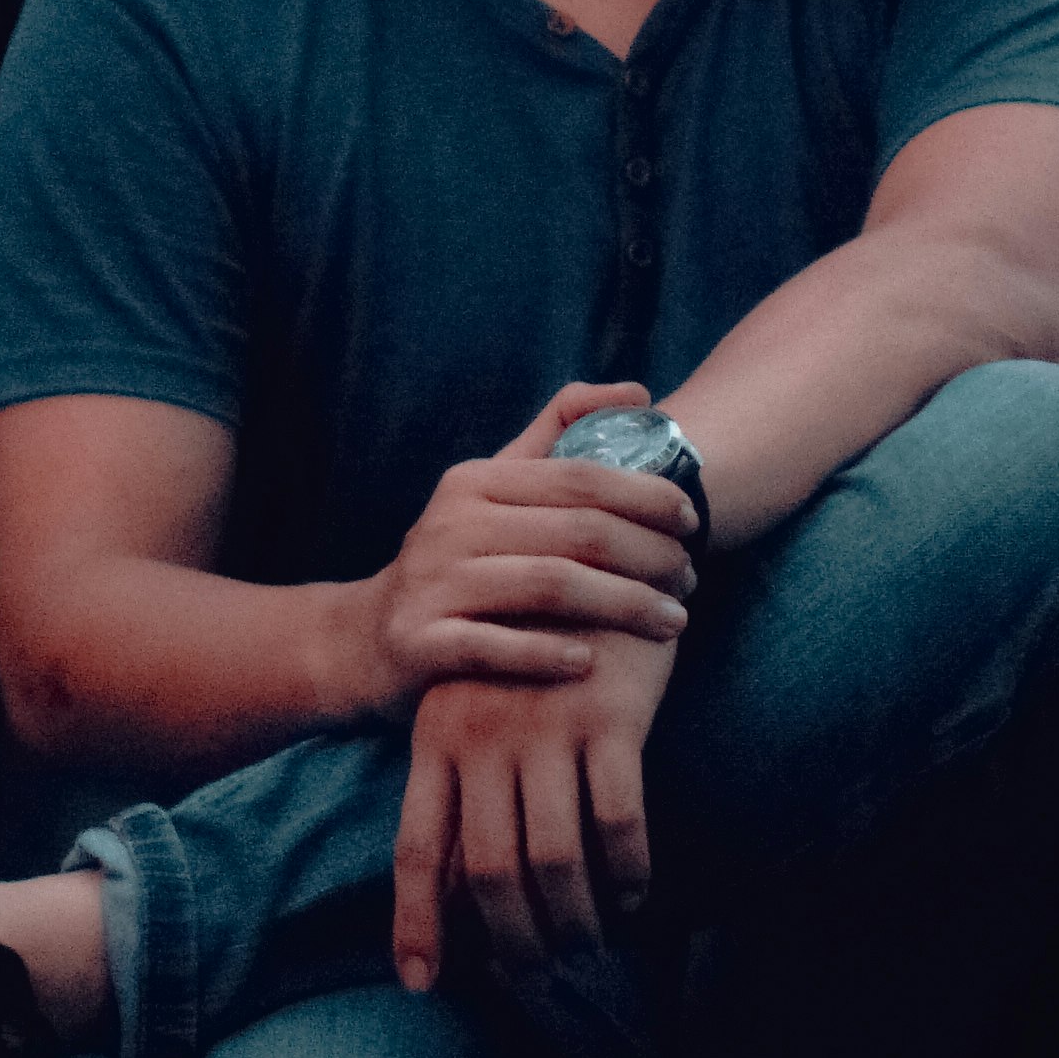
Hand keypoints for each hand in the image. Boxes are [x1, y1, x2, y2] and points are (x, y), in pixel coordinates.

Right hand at [350, 382, 696, 718]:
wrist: (365, 639)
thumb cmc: (458, 558)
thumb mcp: (495, 487)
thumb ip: (559, 432)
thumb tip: (638, 393)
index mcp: (478, 481)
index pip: (582, 477)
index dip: (649, 497)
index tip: (694, 522)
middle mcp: (451, 524)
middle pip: (578, 533)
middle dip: (651, 557)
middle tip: (691, 581)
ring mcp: (432, 583)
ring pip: (550, 587)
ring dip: (624, 606)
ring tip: (673, 623)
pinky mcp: (419, 644)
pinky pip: (494, 647)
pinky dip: (547, 654)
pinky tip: (592, 664)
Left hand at [392, 605, 679, 990]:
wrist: (606, 558)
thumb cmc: (539, 649)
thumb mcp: (480, 705)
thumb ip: (466, 789)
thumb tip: (454, 893)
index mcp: (438, 736)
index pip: (420, 847)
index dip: (419, 921)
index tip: (423, 983)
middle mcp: (483, 735)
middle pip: (489, 870)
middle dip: (513, 938)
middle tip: (536, 971)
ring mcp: (547, 727)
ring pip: (554, 859)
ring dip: (575, 917)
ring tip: (589, 940)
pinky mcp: (611, 719)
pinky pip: (618, 823)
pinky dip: (627, 873)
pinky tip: (634, 892)